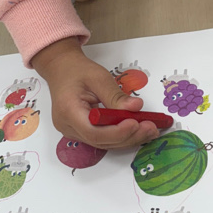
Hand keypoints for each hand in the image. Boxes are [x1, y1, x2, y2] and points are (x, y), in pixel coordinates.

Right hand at [31, 38, 158, 148]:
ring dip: (128, 139)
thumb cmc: (77, 71)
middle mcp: (68, 127)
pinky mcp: (81, 132)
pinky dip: (120, 136)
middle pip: (101, 141)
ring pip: (103, 143)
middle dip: (128, 137)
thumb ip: (116, 95)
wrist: (61, 69)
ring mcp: (73, 132)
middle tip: (151, 128)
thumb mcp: (98, 77)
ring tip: (149, 130)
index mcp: (68, 111)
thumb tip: (136, 107)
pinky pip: (102, 139)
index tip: (136, 123)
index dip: (117, 132)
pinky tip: (137, 130)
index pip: (94, 132)